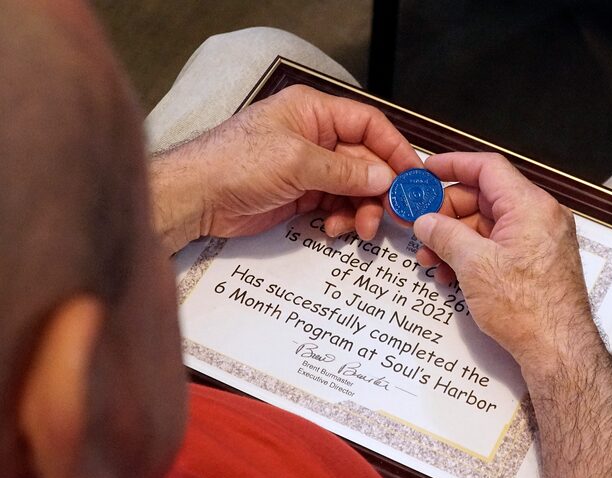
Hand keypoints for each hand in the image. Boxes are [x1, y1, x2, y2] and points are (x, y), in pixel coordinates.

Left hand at [150, 85, 421, 253]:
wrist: (196, 198)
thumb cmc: (233, 164)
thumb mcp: (296, 162)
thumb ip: (344, 172)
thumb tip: (383, 178)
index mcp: (314, 113)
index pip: (369, 125)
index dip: (394, 149)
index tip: (413, 175)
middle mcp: (315, 137)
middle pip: (366, 162)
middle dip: (379, 189)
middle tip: (391, 213)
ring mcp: (309, 168)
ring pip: (354, 188)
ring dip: (362, 209)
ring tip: (360, 227)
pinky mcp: (301, 195)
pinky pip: (336, 206)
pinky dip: (342, 219)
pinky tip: (334, 228)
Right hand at [413, 152, 597, 367]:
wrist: (557, 348)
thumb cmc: (526, 308)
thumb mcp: (473, 264)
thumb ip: (445, 234)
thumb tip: (425, 221)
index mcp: (530, 206)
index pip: (487, 168)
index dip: (453, 165)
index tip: (427, 172)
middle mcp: (540, 217)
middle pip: (484, 198)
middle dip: (447, 213)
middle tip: (420, 227)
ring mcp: (539, 240)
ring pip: (488, 225)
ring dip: (455, 238)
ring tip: (432, 259)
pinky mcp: (536, 262)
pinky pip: (498, 246)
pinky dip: (473, 254)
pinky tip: (452, 273)